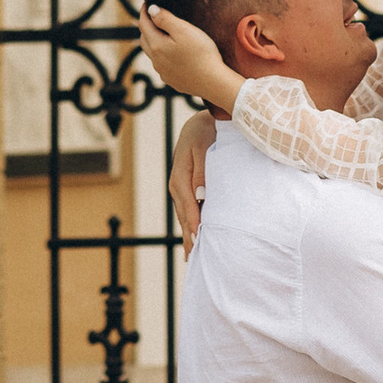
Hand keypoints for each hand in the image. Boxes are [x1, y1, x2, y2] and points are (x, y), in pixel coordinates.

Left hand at [140, 2, 238, 115]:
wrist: (213, 82)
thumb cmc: (201, 54)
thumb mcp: (184, 30)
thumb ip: (165, 18)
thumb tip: (151, 10)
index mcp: (156, 46)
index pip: (144, 25)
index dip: (144, 12)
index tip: (147, 4)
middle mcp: (156, 61)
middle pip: (144, 40)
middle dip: (146, 27)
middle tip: (152, 17)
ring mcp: (163, 73)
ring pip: (152, 54)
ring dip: (153, 42)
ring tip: (161, 35)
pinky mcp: (172, 81)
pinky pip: (162, 66)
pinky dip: (162, 56)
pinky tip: (172, 55)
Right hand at [169, 113, 215, 256]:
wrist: (200, 123)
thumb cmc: (206, 132)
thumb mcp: (203, 147)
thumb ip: (201, 172)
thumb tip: (199, 195)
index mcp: (180, 177)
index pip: (189, 208)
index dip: (194, 227)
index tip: (200, 244)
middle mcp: (177, 185)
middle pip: (184, 216)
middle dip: (189, 237)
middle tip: (196, 259)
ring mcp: (179, 187)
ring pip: (184, 215)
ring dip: (189, 234)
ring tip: (193, 255)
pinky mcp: (185, 187)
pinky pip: (187, 210)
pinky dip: (190, 224)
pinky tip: (193, 236)